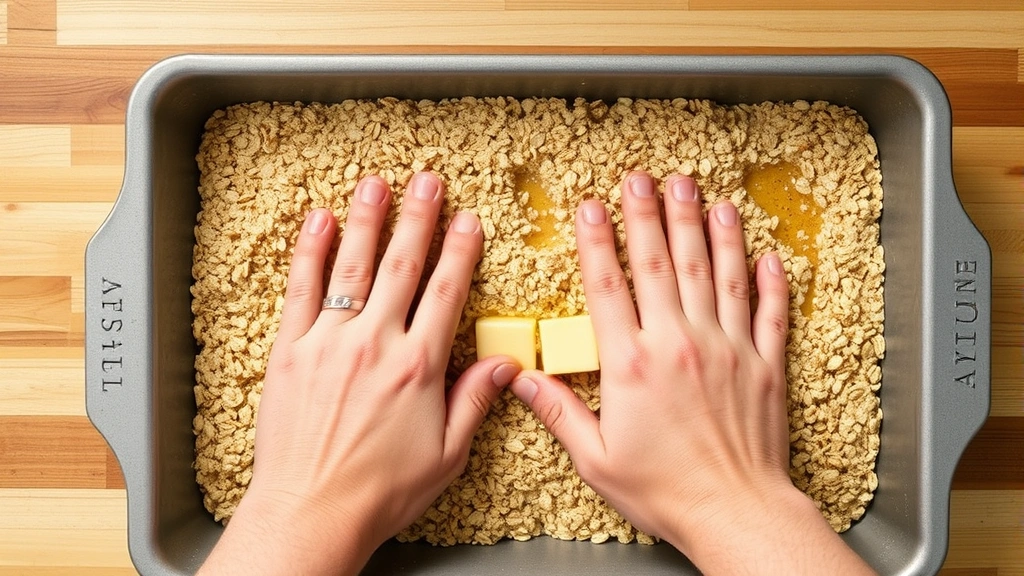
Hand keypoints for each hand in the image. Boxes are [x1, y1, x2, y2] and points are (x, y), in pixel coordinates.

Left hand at [199, 172, 519, 575]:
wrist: (312, 512)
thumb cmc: (381, 492)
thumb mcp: (447, 455)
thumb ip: (475, 401)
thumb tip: (508, 365)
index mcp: (418, 367)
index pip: (446, 292)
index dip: (460, 251)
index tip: (469, 220)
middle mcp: (375, 344)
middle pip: (401, 266)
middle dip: (418, 218)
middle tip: (428, 181)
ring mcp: (329, 342)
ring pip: (351, 267)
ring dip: (366, 220)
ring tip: (376, 183)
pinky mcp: (290, 351)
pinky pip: (301, 290)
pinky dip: (309, 252)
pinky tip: (318, 221)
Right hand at [510, 172, 874, 574]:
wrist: (735, 511)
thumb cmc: (664, 491)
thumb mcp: (596, 459)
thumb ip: (559, 412)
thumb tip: (522, 378)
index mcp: (633, 364)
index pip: (609, 286)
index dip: (598, 241)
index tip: (591, 205)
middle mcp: (679, 344)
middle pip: (663, 264)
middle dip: (650, 215)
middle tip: (644, 178)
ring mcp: (727, 349)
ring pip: (716, 274)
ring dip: (706, 228)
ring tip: (698, 192)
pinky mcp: (764, 364)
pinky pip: (768, 310)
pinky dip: (768, 278)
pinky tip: (764, 250)